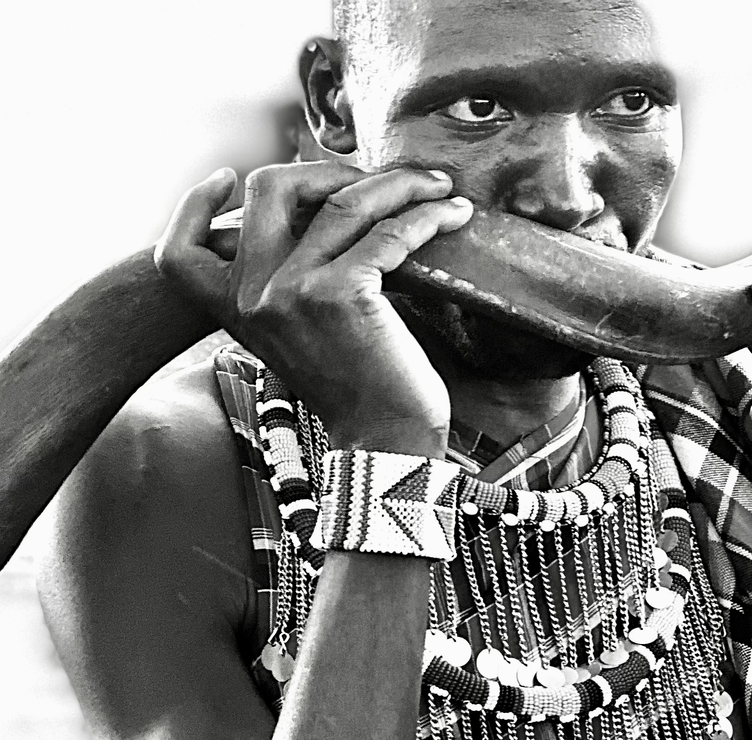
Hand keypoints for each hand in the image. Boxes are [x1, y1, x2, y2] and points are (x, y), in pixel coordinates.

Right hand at [155, 163, 472, 456]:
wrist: (382, 440)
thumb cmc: (354, 389)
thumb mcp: (295, 335)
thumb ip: (285, 285)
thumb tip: (319, 217)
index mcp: (234, 308)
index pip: (180, 250)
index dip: (194, 204)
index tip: (227, 178)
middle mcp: (252, 294)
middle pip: (269, 188)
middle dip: (329, 169)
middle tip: (376, 181)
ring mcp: (292, 290)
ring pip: (344, 199)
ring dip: (401, 184)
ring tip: (437, 187)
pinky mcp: (340, 293)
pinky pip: (388, 230)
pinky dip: (428, 216)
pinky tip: (453, 216)